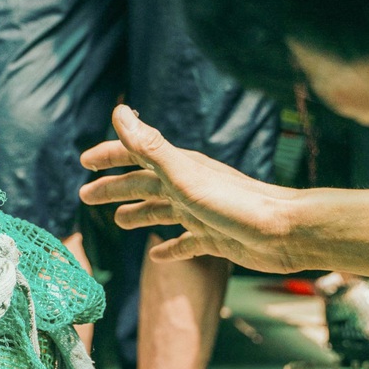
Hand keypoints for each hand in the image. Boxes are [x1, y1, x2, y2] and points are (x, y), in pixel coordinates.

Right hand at [78, 104, 303, 270]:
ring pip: (162, 211)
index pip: (137, 155)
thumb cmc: (234, 203)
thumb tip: (118, 113)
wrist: (283, 232)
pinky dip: (170, 247)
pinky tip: (159, 256)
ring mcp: (202, 213)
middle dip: (116, 187)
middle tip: (86, 196)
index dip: (110, 156)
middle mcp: (189, 187)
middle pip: (145, 184)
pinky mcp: (215, 238)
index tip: (85, 162)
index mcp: (180, 167)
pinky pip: (186, 242)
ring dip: (139, 214)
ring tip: (117, 221)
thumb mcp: (184, 175)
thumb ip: (150, 147)